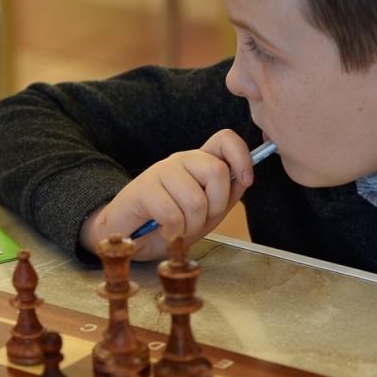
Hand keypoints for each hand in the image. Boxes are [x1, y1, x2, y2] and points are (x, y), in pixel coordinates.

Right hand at [80, 129, 256, 259]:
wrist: (130, 236)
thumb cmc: (169, 224)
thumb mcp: (206, 214)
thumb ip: (226, 197)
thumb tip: (244, 179)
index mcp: (199, 163)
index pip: (225, 139)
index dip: (242, 156)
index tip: (246, 180)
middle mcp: (181, 160)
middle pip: (217, 171)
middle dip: (215, 207)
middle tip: (198, 219)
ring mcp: (161, 171)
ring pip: (196, 200)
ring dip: (191, 226)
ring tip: (178, 229)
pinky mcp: (143, 188)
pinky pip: (172, 215)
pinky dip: (173, 232)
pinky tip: (165, 232)